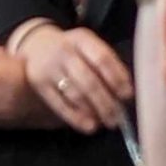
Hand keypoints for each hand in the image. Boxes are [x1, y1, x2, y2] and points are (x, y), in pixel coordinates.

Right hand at [14, 25, 132, 134]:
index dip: (117, 78)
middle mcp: (64, 51)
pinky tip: (89, 126)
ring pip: (75, 94)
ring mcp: (49, 67)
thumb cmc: (74, 52)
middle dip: (106, 102)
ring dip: (93, 111)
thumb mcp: (89, 48)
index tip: (127, 95)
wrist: (37, 46)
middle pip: (88, 80)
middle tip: (118, 118)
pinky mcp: (39, 84)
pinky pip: (60, 104)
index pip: (102, 58)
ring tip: (107, 122)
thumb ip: (108, 66)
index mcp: (82, 39)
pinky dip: (76, 118)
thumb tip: (125, 94)